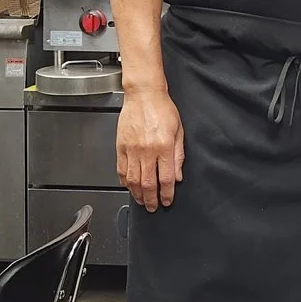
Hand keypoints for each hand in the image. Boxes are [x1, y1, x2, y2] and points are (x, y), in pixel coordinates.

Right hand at [117, 90, 184, 211]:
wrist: (144, 94)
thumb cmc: (162, 108)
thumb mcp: (179, 131)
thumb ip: (178, 156)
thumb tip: (178, 176)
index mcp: (164, 147)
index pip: (166, 178)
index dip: (167, 194)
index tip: (167, 200)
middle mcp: (147, 150)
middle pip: (148, 184)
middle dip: (151, 199)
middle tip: (154, 207)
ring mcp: (132, 150)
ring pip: (133, 180)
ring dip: (137, 194)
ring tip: (142, 201)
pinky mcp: (121, 147)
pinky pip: (122, 169)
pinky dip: (125, 181)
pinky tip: (129, 186)